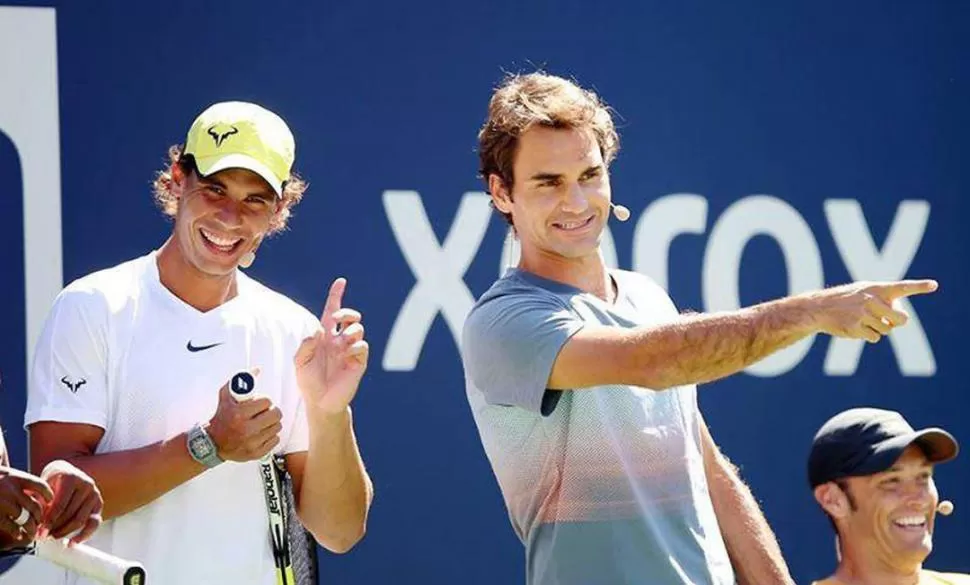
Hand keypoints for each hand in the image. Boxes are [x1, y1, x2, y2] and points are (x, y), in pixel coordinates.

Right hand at [0, 466, 52, 549]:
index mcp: (14, 477)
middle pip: (35, 506)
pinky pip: (12, 527)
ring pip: (26, 518)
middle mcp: (11, 489)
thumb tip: (19, 474)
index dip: (48, 495)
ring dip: (31, 527)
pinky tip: (18, 534)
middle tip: (39, 522)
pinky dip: (17, 532)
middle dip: (39, 517)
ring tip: (32, 532)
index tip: (50, 502)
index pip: (40, 486)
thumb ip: (10, 475)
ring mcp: (3, 503)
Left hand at [39, 460, 102, 543]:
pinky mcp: (99, 504)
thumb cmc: (53, 480)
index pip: (59, 505)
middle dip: (55, 528)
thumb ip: (39, 501)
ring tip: (52, 537)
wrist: (67, 473)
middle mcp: (86, 484)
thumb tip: (34, 521)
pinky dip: (84, 535)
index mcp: (71, 477)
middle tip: (43, 536)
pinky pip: (94, 523)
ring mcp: (94, 494)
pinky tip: (72, 543)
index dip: (49, 521)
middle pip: (70, 514)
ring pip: (80, 520)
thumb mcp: (43, 485)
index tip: (40, 533)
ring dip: (65, 532)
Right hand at [207, 371, 282, 461]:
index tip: (260, 404)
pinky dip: (271, 436)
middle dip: (272, 411)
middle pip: (276, 415)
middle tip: (266, 412)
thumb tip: (257, 369)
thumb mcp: (226, 397)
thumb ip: (239, 381)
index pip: (267, 402)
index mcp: (239, 414)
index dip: (265, 401)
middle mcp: (246, 429)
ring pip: (277, 427)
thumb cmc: (221, 417)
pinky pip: (275, 440)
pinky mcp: (256, 453)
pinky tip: (262, 433)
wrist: (212, 443)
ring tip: (263, 423)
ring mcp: (252, 443)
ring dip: (272, 424)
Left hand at [295, 278, 368, 415]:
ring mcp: (350, 350)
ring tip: (341, 343)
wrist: (320, 401)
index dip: (337, 295)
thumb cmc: (308, 381)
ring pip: (357, 329)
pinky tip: (347, 354)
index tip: (341, 281)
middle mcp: (339, 340)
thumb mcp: (299, 361)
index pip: (332, 310)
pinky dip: (355, 347)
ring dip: (349, 331)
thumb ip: (306, 344)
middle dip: (347, 312)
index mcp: (324, 335)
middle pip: (350, 316)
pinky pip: (362, 346)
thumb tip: (320, 330)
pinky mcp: (359, 361)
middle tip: (338, 319)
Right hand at [811, 279, 937, 341]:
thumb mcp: (864, 291)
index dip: (919, 286)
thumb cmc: (846, 299)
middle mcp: (871, 300)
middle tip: (886, 320)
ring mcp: (863, 314)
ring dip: (878, 328)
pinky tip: (856, 327)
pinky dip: (868, 335)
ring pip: (887, 330)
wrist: (819, 308)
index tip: (934, 285)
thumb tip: (900, 321)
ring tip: (862, 320)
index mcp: (876, 288)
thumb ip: (884, 300)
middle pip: (901, 319)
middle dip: (896, 322)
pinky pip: (874, 338)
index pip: (901, 287)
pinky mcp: (855, 328)